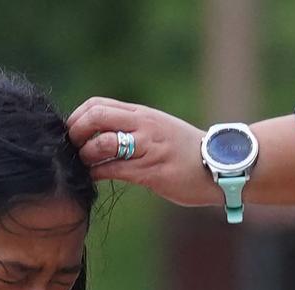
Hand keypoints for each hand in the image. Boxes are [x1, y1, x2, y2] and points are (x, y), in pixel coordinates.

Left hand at [67, 97, 223, 207]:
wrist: (221, 166)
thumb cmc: (186, 152)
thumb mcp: (157, 129)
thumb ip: (132, 128)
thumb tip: (99, 135)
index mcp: (141, 113)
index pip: (97, 104)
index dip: (77, 118)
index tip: (73, 134)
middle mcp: (143, 125)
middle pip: (95, 117)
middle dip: (75, 133)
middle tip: (73, 149)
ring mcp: (147, 147)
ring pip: (102, 144)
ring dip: (85, 156)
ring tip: (85, 166)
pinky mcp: (151, 171)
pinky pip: (113, 170)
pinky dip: (96, 174)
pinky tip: (93, 179)